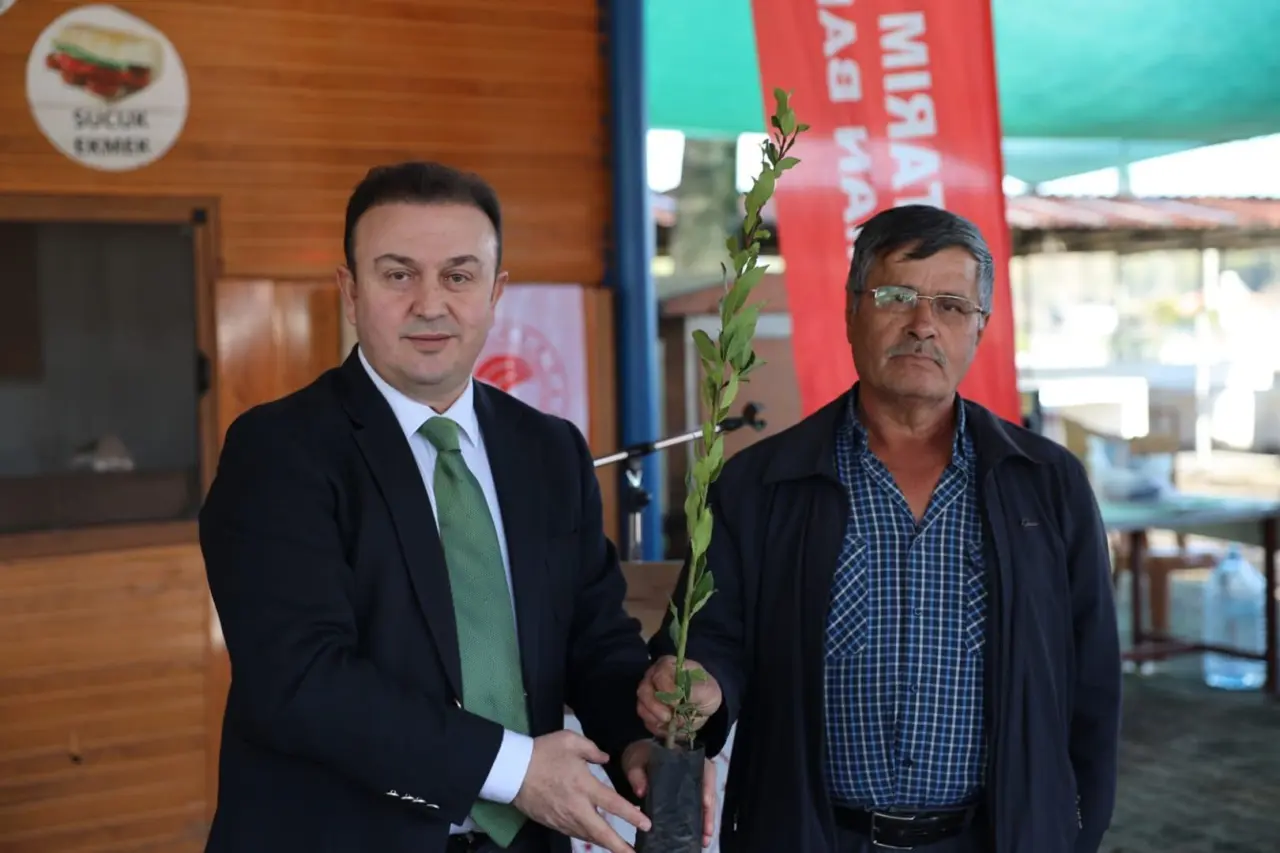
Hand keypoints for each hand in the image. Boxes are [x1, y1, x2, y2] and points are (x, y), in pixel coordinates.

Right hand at [512, 730, 650, 852]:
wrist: (512, 769)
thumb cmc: (542, 752)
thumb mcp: (570, 740)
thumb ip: (592, 749)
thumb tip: (605, 758)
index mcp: (584, 785)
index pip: (613, 804)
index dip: (631, 816)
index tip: (646, 825)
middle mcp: (576, 807)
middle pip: (601, 833)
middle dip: (619, 846)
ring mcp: (563, 818)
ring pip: (588, 836)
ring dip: (604, 844)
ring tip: (619, 849)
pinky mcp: (552, 823)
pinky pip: (574, 834)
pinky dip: (587, 838)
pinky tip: (594, 838)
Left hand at [622, 740, 717, 848]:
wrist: (637, 759)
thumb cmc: (641, 757)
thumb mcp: (636, 762)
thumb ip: (637, 775)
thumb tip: (641, 791)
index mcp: (687, 757)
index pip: (705, 770)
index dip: (707, 787)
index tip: (706, 803)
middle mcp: (695, 771)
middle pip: (708, 792)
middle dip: (709, 813)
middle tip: (707, 831)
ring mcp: (693, 786)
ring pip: (705, 804)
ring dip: (705, 822)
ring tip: (704, 839)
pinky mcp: (687, 798)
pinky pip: (696, 810)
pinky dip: (698, 824)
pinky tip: (697, 837)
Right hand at [636, 656, 722, 738]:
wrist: (704, 706)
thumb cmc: (706, 692)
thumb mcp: (708, 690)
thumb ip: (694, 692)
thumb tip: (679, 698)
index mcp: (668, 666)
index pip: (660, 675)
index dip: (666, 689)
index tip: (677, 702)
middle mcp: (653, 678)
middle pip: (644, 691)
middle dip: (655, 707)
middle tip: (668, 717)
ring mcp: (648, 695)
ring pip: (642, 707)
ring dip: (655, 718)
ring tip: (670, 723)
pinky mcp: (648, 712)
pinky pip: (646, 721)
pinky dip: (657, 727)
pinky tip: (669, 727)